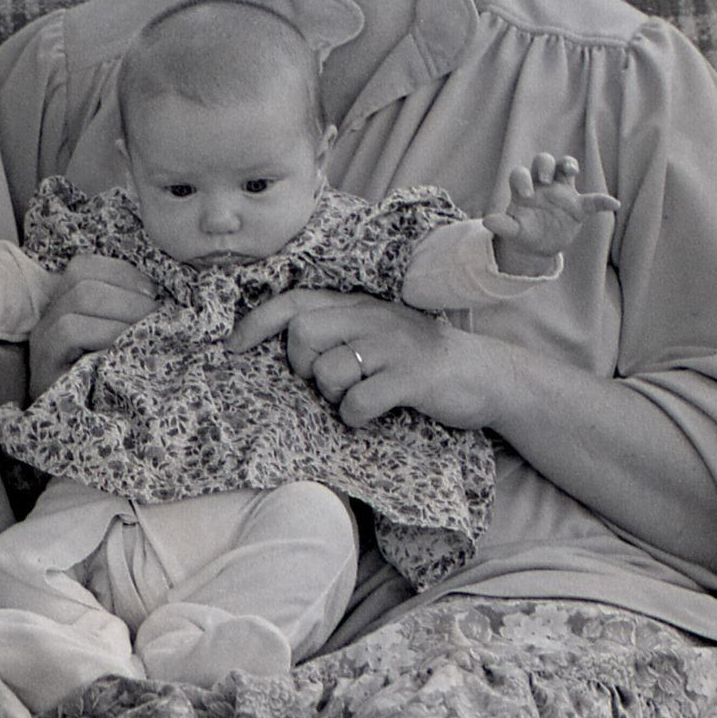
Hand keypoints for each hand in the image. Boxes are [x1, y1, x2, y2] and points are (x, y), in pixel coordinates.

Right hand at [26, 253, 156, 397]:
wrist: (89, 444)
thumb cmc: (114, 391)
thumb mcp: (123, 345)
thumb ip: (132, 316)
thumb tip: (167, 292)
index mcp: (65, 308)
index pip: (84, 266)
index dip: (122, 272)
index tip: (155, 292)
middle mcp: (47, 321)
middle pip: (82, 278)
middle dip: (130, 292)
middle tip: (160, 317)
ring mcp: (42, 344)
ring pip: (78, 299)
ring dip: (124, 311)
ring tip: (149, 332)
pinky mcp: (42, 368)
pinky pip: (71, 330)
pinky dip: (107, 333)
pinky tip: (127, 350)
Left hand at [230, 289, 513, 432]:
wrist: (483, 373)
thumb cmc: (417, 359)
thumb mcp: (374, 333)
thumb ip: (336, 331)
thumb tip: (283, 348)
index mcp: (357, 306)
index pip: (294, 302)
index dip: (257, 323)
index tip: (233, 346)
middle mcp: (370, 318)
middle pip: (303, 333)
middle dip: (301, 364)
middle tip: (324, 381)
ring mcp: (391, 346)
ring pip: (329, 370)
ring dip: (333, 394)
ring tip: (356, 397)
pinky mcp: (411, 377)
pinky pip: (360, 401)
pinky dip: (356, 415)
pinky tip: (371, 414)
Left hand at [484, 153, 619, 275]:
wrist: (538, 247)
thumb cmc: (522, 233)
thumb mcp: (513, 231)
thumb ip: (503, 225)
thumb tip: (488, 221)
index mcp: (524, 189)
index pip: (521, 174)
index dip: (522, 180)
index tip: (526, 196)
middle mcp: (543, 185)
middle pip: (543, 161)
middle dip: (544, 164)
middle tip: (544, 179)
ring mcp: (562, 193)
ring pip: (565, 168)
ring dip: (568, 164)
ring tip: (570, 170)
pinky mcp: (578, 207)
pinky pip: (593, 201)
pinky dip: (603, 201)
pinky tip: (613, 204)